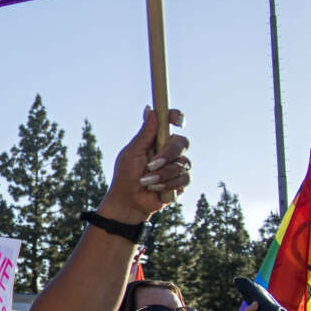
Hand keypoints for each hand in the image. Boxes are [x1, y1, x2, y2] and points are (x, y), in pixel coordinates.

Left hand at [99, 107, 188, 222]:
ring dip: (163, 174)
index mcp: (156, 140)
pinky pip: (184, 179)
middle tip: (151, 164)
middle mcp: (169, 151)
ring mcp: (177, 166)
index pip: (171, 123)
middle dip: (168, 154)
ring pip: (184, 163)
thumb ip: (144, 133)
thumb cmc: (126, 175)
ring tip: (146, 181)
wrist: (128, 201)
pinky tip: (154, 188)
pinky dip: (168, 184)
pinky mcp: (181, 182)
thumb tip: (150, 109)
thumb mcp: (132, 153)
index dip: (176, 117)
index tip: (176, 121)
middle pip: (182, 142)